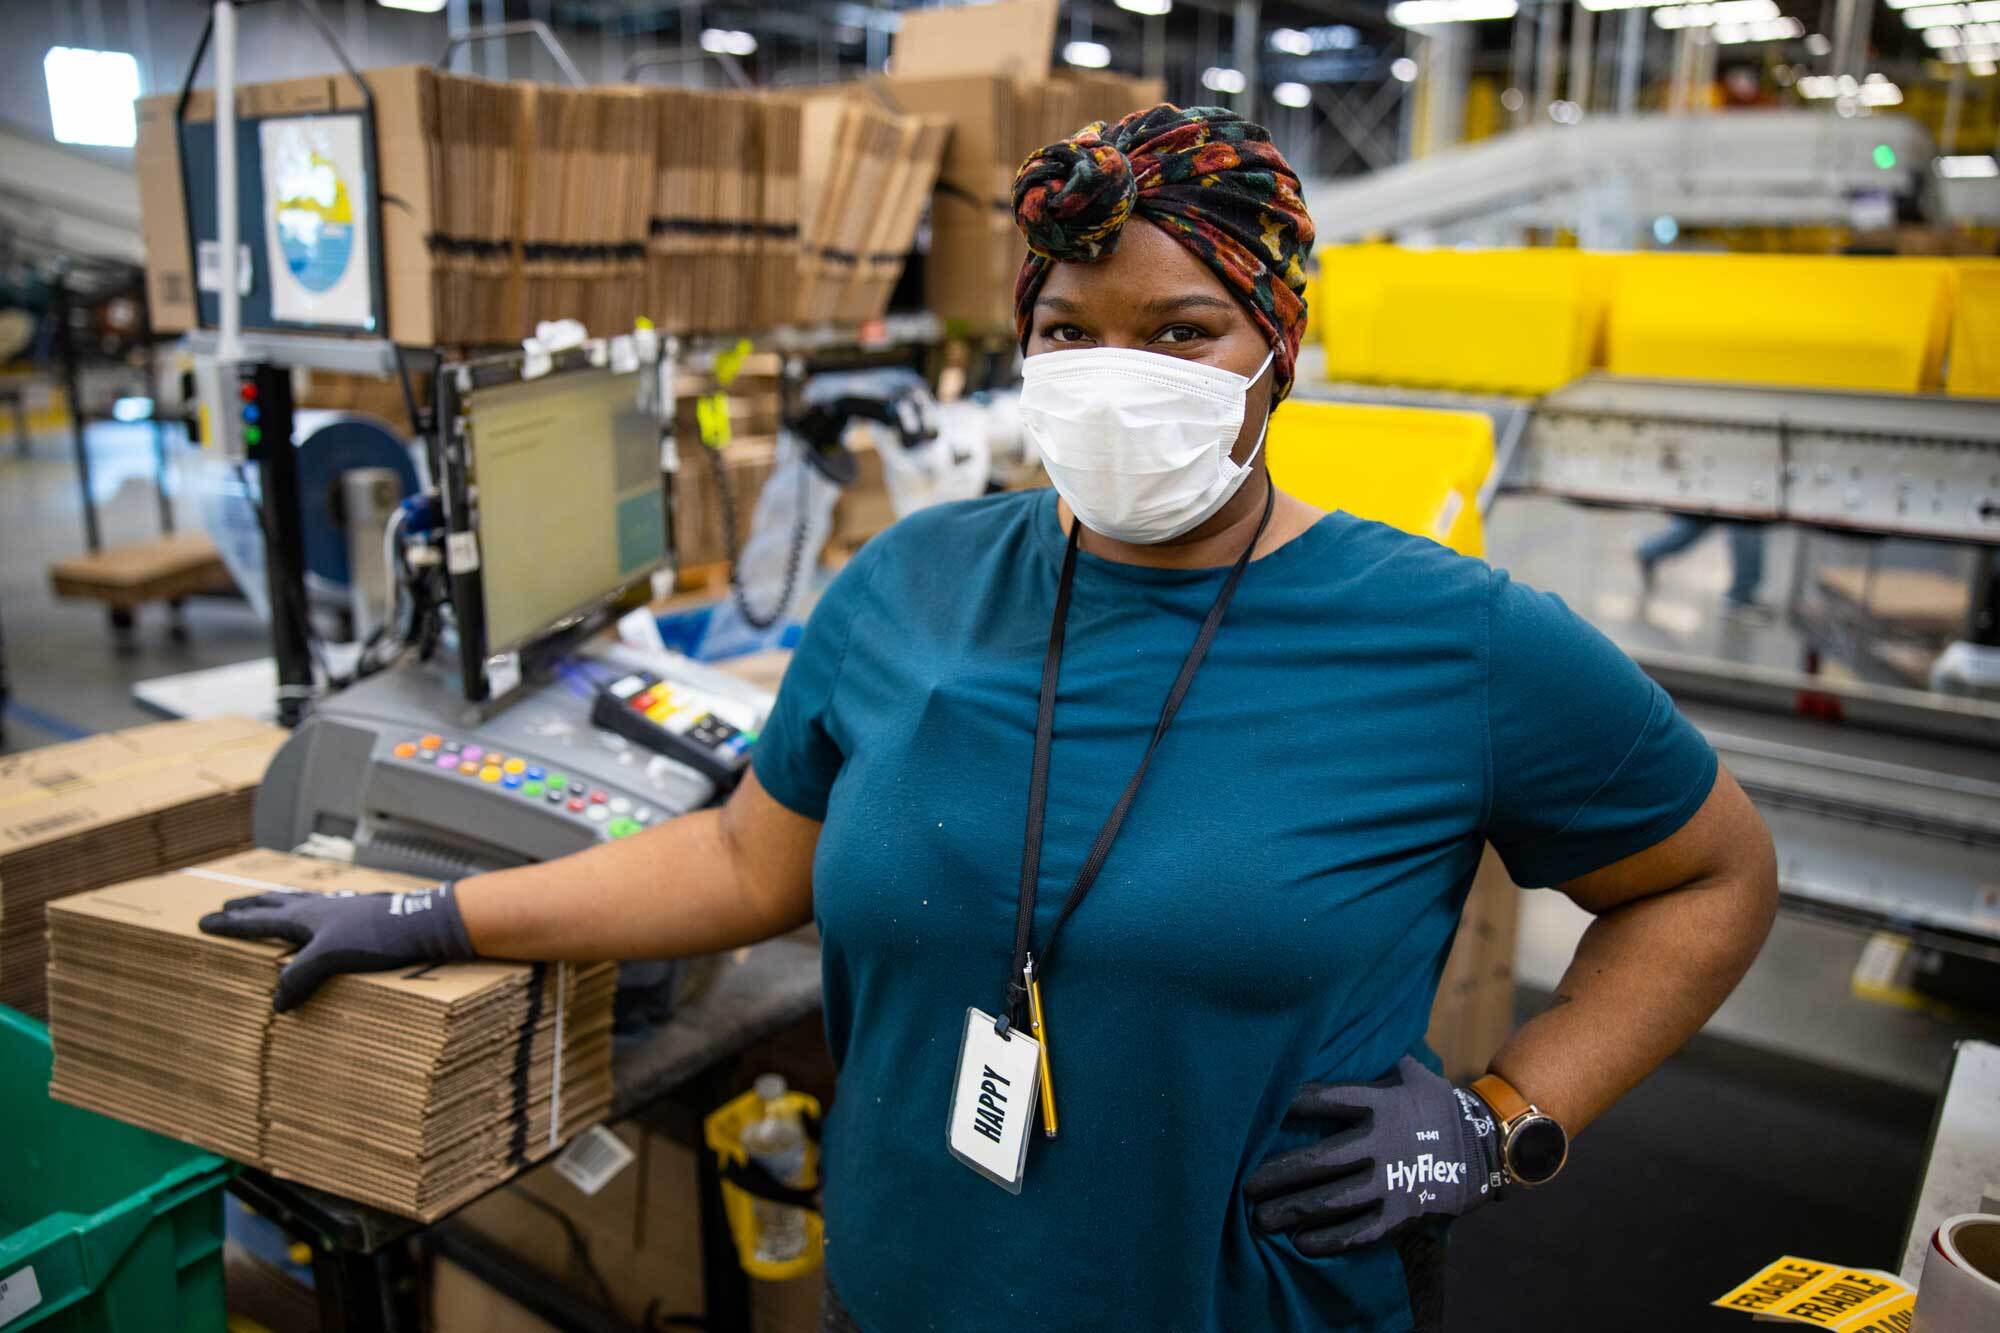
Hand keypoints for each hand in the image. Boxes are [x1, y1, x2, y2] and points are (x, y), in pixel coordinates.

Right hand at [198, 883, 474, 1012]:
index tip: (203, 922)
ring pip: (300, 902)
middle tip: (229, 906)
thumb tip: (276, 1004)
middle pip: (274, 902)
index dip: (229, 924)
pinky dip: (312, 912)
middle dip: (249, 906)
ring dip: (278, 904)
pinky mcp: (363, 913)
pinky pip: (326, 910)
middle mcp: (319, 907)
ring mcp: (342, 907)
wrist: (424, 922)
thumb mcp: (330, 958)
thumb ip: (299, 977)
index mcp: (304, 916)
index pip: (256, 920)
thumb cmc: (377, 936)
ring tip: (269, 905)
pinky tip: (324, 917)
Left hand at [1244, 1055, 1504, 1255]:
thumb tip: (1335, 1017)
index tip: (1254, 1114)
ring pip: (1334, 1200)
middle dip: (1278, 1175)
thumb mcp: (1408, 1070)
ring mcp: (1393, 1180)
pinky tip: (1300, 1243)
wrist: (1485, 1146)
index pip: (1324, 1099)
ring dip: (1294, 1210)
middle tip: (1244, 1185)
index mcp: (1380, 1103)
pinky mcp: (1403, 1212)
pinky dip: (1330, 1240)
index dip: (1288, 1105)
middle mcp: (1383, 1142)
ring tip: (1259, 1219)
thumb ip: (1372, 1053)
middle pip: (1320, 1160)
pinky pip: (1361, 1230)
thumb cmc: (1434, 1102)